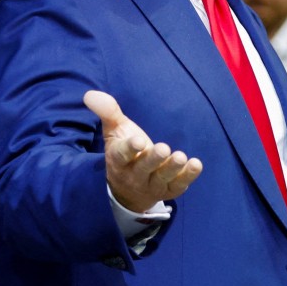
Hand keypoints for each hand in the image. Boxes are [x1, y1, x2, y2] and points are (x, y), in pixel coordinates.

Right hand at [85, 90, 202, 212]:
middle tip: (164, 148)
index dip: (130, 149)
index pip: (122, 155)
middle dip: (153, 159)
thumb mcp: (115, 132)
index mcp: (119, 160)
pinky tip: (196, 164)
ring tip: (180, 156)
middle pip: (143, 168)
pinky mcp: (168, 190)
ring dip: (172, 169)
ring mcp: (152, 184)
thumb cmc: (125, 153)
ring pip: (161, 178)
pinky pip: (178, 185)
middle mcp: (134, 175)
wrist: (128, 191)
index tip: (138, 141)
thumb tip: (90, 94)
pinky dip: (188, 176)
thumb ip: (107, 112)